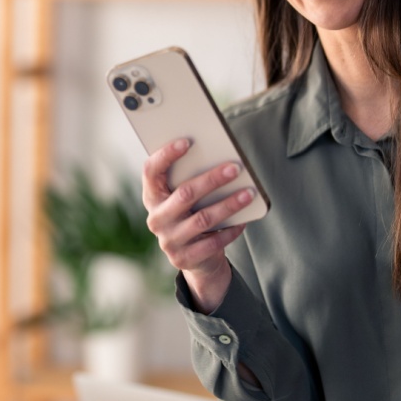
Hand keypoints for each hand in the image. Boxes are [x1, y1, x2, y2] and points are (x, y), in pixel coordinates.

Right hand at [141, 139, 254, 313]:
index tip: (187, 141)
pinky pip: (212, 242)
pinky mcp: (184, 258)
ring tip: (249, 193)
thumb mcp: (185, 199)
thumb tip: (220, 159)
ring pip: (203, 218)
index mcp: (152, 197)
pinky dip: (231, 230)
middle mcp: (156, 219)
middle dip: (212, 179)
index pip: (151, 171)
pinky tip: (245, 220)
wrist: (195, 258)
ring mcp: (169, 241)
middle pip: (185, 194)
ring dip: (228, 204)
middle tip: (235, 168)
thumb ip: (191, 180)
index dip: (166, 155)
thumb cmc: (193, 216)